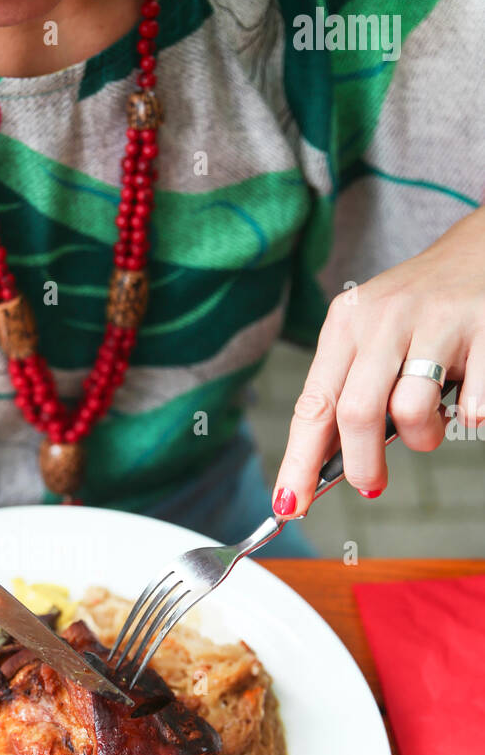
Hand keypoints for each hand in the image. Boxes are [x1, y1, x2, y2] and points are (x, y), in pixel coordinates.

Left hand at [271, 206, 484, 515]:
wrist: (481, 250)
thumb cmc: (419, 309)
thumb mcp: (369, 336)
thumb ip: (347, 391)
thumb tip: (321, 465)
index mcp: (346, 324)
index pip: (313, 405)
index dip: (299, 462)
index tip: (290, 504)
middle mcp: (384, 318)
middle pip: (356, 413)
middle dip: (361, 463)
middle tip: (371, 482)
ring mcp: (436, 320)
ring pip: (411, 410)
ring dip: (423, 440)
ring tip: (430, 426)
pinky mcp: (483, 326)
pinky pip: (472, 404)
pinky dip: (470, 416)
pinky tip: (468, 397)